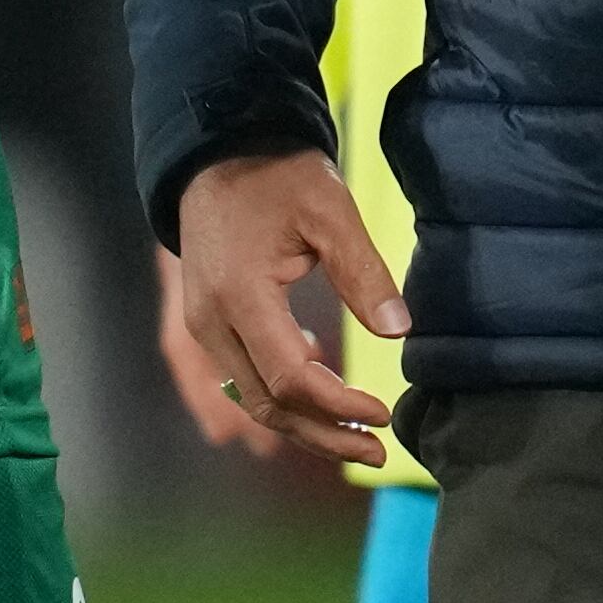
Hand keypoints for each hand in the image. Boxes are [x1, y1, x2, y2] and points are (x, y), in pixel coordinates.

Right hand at [172, 150, 404, 467]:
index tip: (381, 414)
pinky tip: (324, 396)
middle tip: (376, 451)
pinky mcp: (207, 321)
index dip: (339, 406)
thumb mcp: (329, 210)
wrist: (216, 151)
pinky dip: (283, 398)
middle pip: (268, 404)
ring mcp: (203, 324)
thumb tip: (399, 333)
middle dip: (324, 435)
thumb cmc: (276, 173)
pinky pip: (244, 377)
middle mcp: (211, 320)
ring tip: (356, 438)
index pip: (291, 378)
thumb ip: (363, 271)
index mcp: (240, 294)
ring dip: (305, 425)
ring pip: (253, 399)